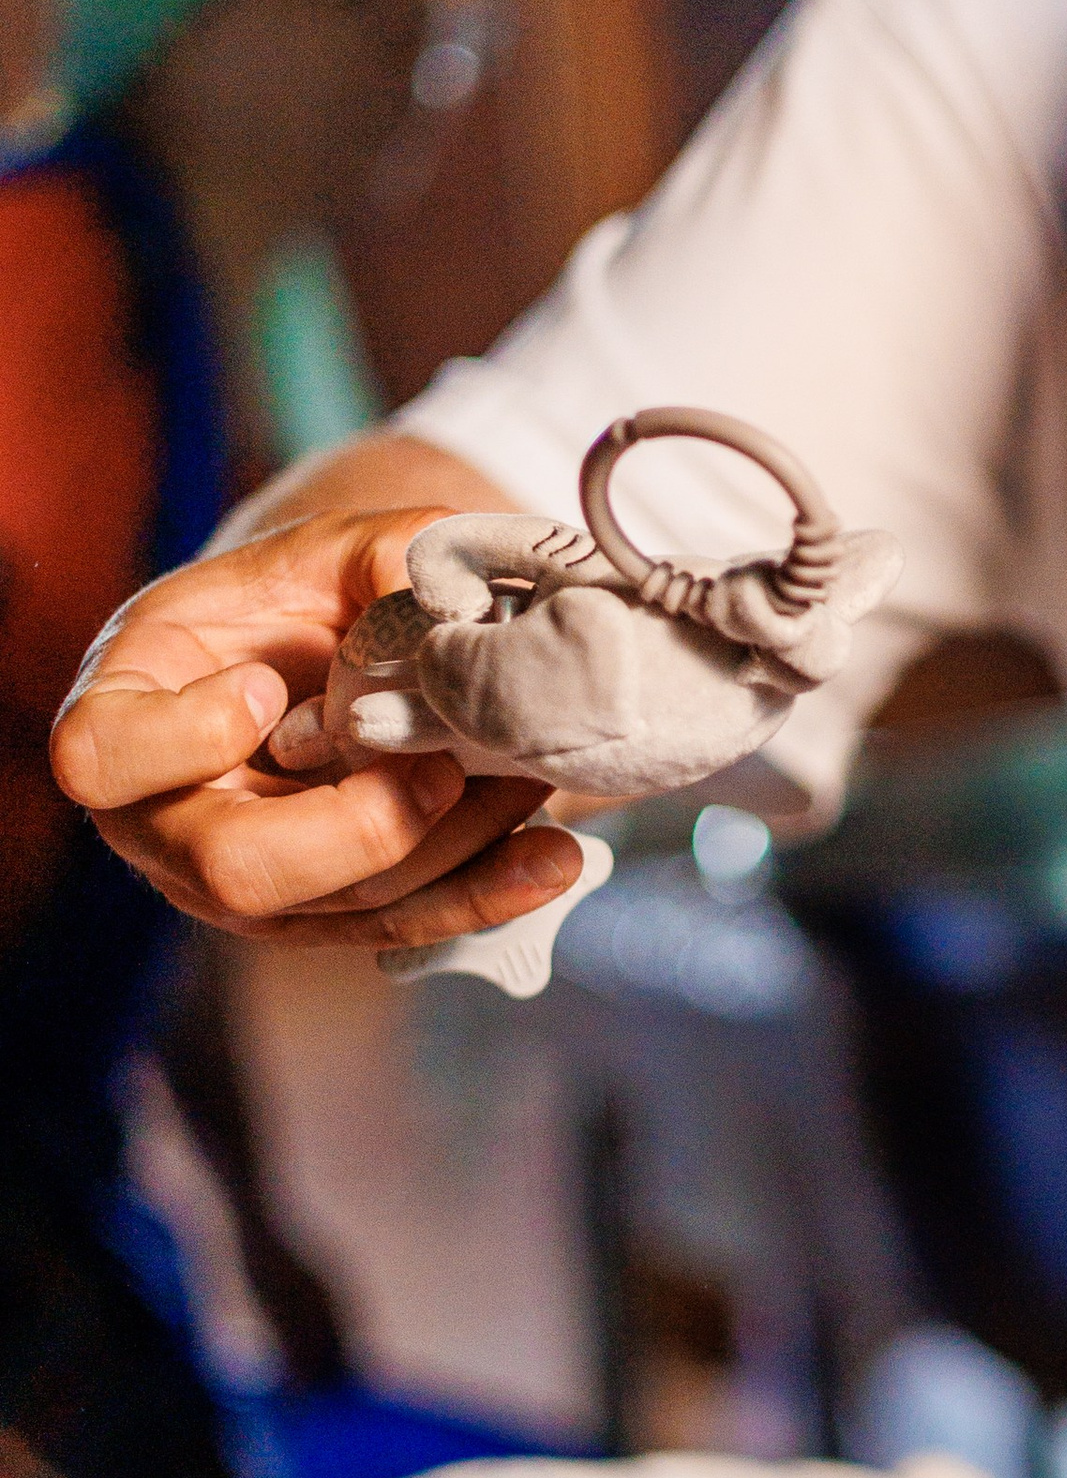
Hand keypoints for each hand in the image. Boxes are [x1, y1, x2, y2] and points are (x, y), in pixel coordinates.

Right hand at [50, 503, 580, 945]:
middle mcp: (170, 822)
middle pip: (233, 869)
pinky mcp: (329, 915)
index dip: (185, 734)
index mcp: (124, 718)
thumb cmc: (297, 603)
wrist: (331, 662)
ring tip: (528, 775)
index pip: (101, 760)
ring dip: (449, 846)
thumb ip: (380, 550)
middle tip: (436, 764)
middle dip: (355, 824)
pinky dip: (488, 894)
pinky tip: (554, 858)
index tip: (265, 684)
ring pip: (340, 903)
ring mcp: (249, 886)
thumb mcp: (321, 552)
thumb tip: (448, 585)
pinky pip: (405, 928)